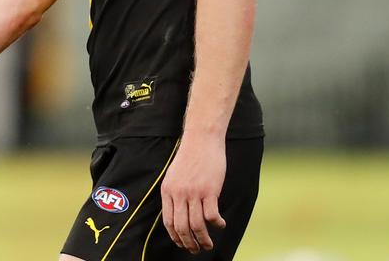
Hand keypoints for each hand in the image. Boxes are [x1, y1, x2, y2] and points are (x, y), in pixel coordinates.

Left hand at [160, 135, 226, 253]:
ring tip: (208, 244)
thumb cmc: (189, 157)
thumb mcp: (174, 176)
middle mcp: (178, 194)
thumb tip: (178, 213)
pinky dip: (216, 224)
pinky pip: (212, 215)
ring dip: (203, 239)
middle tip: (196, 250)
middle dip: (189, 243)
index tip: (182, 244)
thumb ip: (174, 193)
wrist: (201, 139)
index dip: (175, 236)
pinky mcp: (209, 190)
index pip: (168, 221)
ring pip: (197, 225)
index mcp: (168, 191)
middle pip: (182, 227)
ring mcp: (194, 193)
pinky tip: (220, 225)